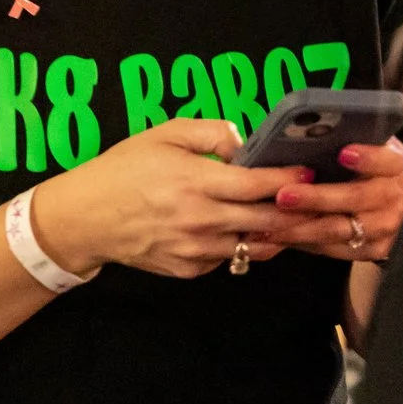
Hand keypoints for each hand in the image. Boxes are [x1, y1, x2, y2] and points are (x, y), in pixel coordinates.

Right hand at [28, 118, 311, 280]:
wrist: (85, 218)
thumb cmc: (123, 170)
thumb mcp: (163, 135)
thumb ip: (210, 133)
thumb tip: (246, 144)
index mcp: (196, 181)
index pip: (259, 185)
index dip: (289, 179)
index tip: (309, 172)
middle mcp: (201, 220)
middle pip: (267, 221)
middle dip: (297, 212)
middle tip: (317, 201)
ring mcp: (195, 250)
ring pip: (253, 246)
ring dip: (276, 234)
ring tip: (292, 219)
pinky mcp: (188, 270)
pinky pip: (228, 260)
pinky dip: (242, 247)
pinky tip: (247, 232)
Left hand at [270, 138, 402, 260]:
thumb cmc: (379, 170)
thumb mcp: (376, 148)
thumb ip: (353, 139)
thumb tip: (310, 129)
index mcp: (395, 166)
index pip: (385, 161)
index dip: (367, 158)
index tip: (343, 153)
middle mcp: (394, 198)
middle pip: (355, 198)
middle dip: (317, 198)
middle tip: (284, 196)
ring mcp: (385, 228)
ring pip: (339, 229)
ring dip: (302, 228)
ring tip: (270, 224)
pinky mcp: (374, 250)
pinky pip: (334, 249)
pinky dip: (305, 243)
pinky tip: (280, 236)